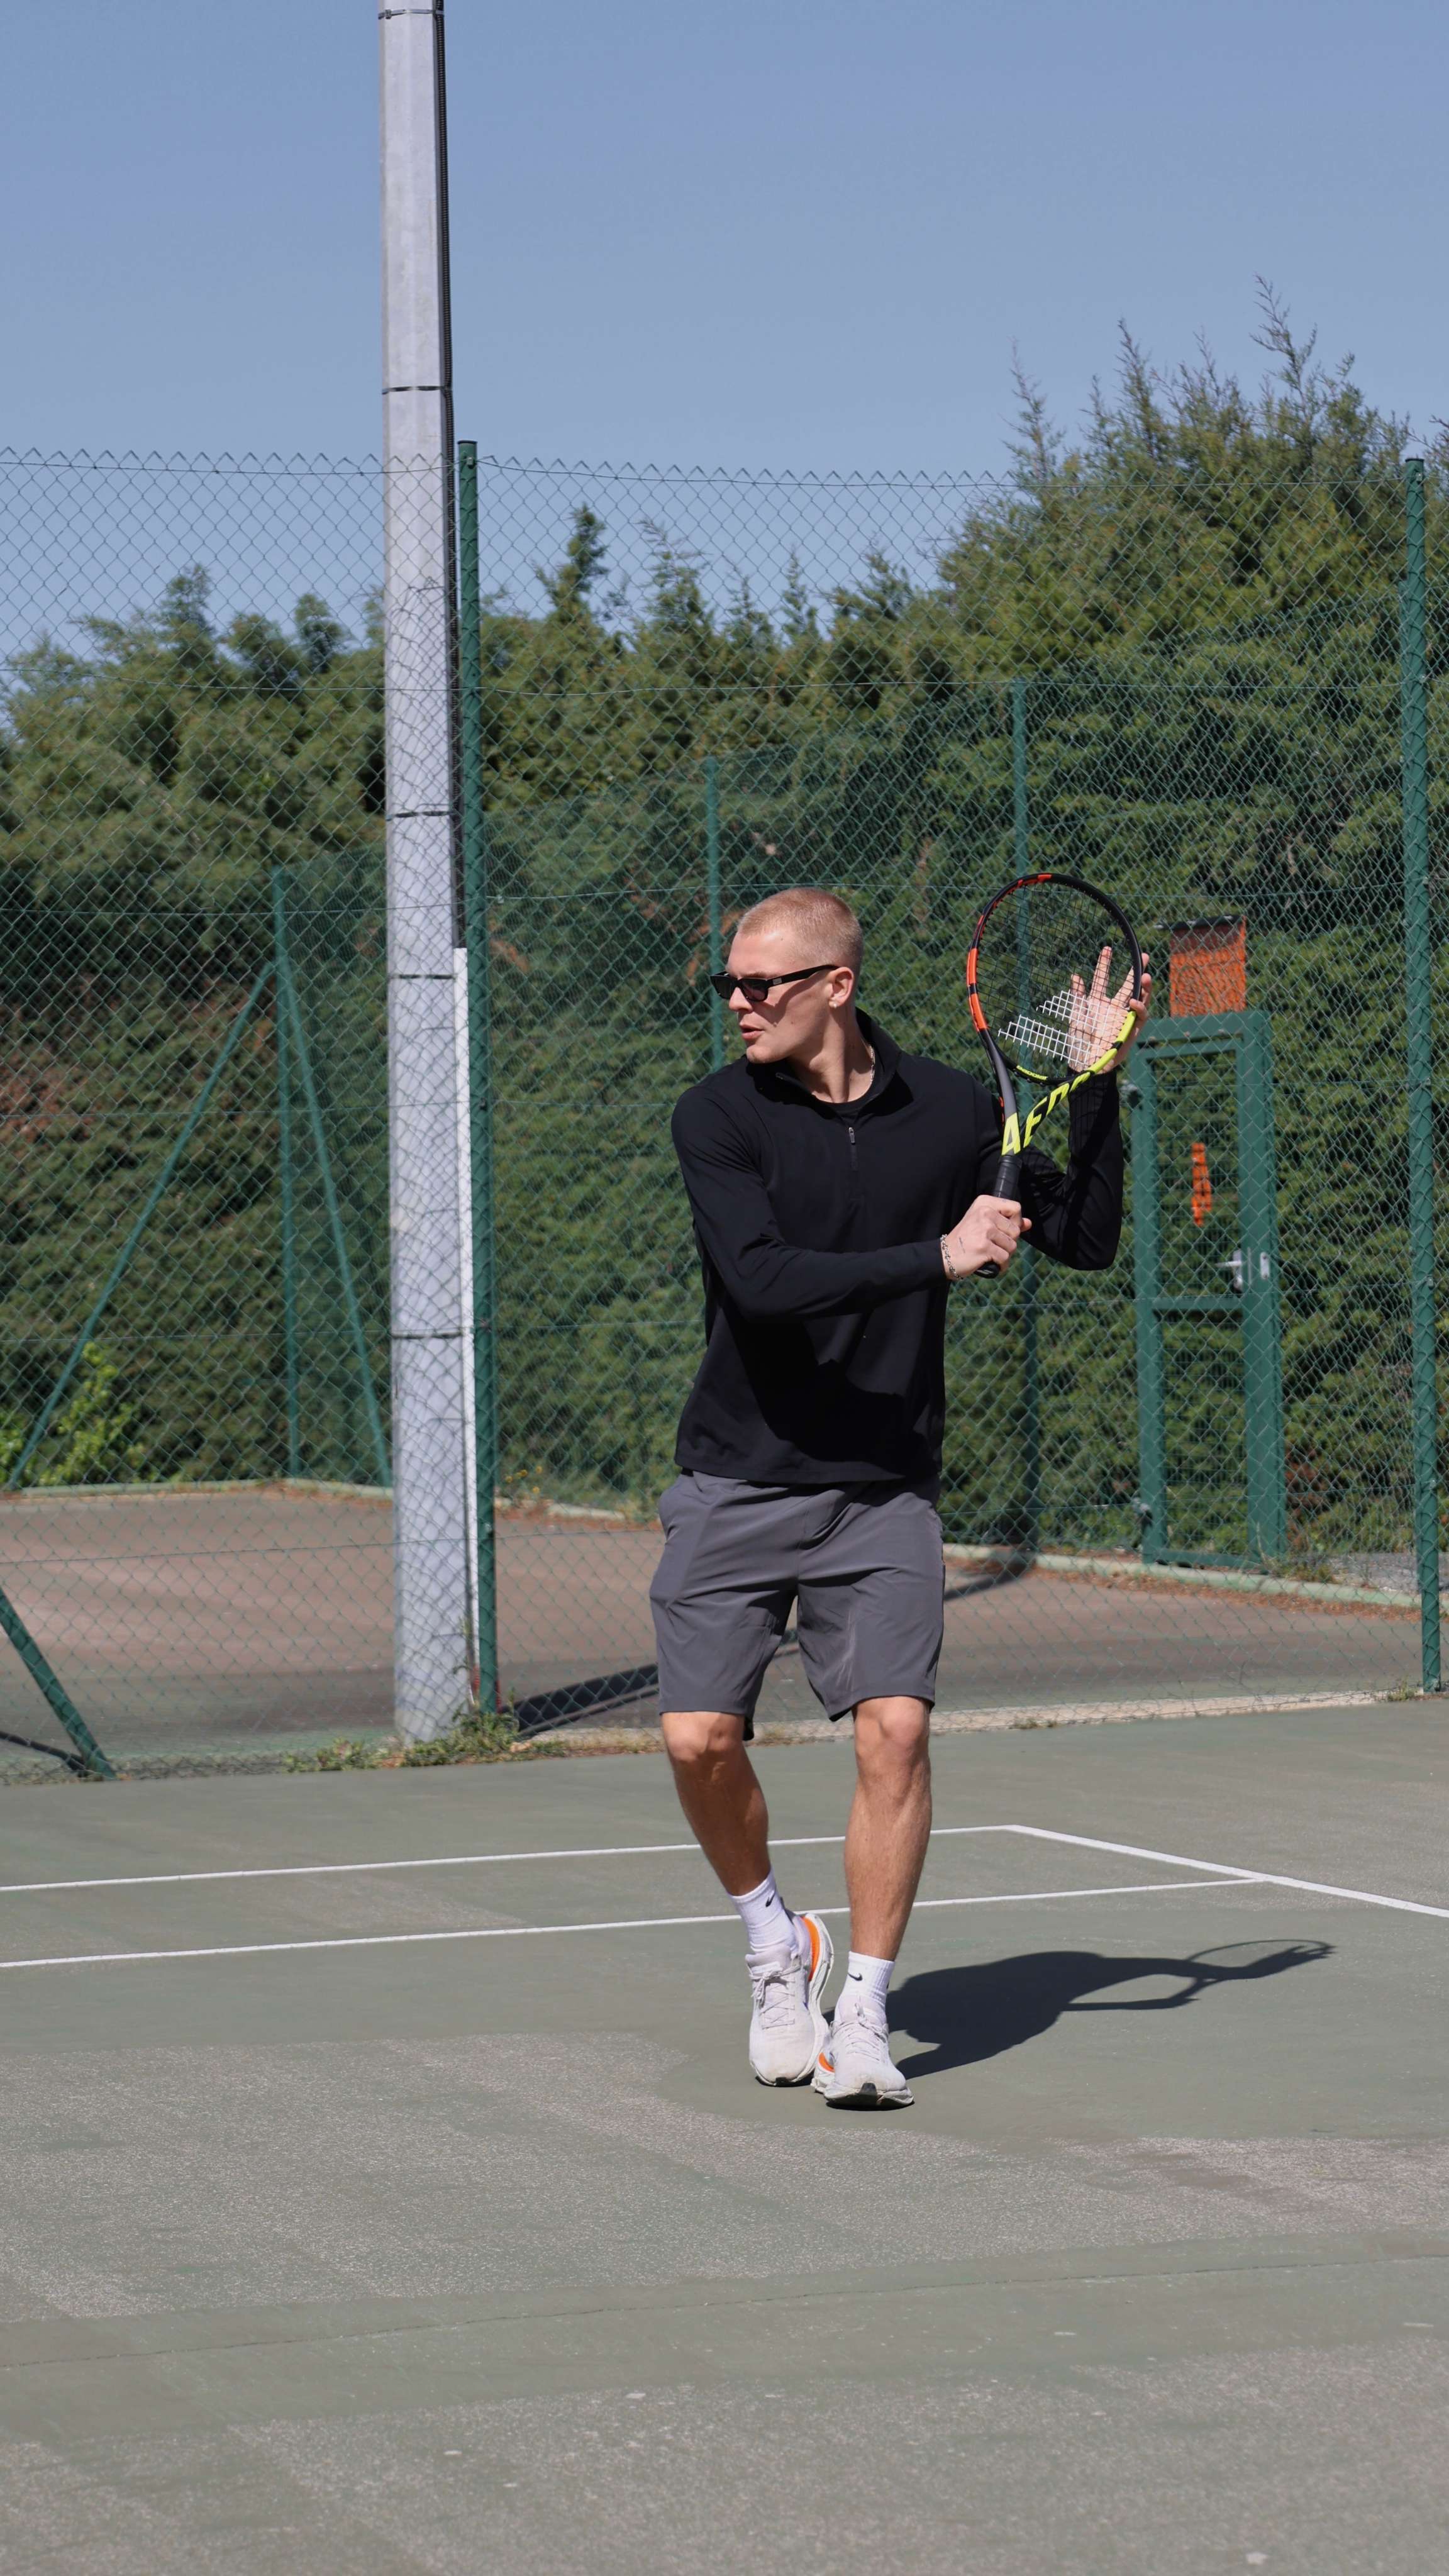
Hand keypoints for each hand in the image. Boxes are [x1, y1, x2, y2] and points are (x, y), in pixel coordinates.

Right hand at [943, 1194, 1030, 1276]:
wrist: (945, 1256)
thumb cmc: (966, 1240)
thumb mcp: (984, 1224)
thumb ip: (1007, 1222)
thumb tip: (1029, 1223)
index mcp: (984, 1203)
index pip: (1016, 1208)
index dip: (1015, 1222)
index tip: (1003, 1230)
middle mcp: (984, 1213)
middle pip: (1016, 1230)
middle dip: (1008, 1242)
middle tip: (991, 1245)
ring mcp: (984, 1229)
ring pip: (1012, 1245)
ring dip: (1004, 1254)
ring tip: (989, 1253)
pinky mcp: (984, 1246)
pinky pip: (1005, 1258)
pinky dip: (1000, 1265)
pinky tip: (990, 1263)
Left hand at [1068, 948, 1152, 1071]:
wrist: (1086, 1062)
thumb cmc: (1079, 1041)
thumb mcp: (1076, 1016)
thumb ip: (1078, 996)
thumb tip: (1076, 975)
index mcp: (1098, 1001)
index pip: (1103, 979)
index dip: (1105, 964)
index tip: (1107, 948)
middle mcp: (1113, 1006)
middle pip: (1128, 984)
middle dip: (1136, 970)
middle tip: (1144, 956)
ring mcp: (1124, 1016)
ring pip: (1140, 997)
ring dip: (1144, 987)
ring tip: (1146, 976)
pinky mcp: (1132, 1028)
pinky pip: (1140, 1016)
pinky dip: (1139, 1008)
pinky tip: (1134, 1002)